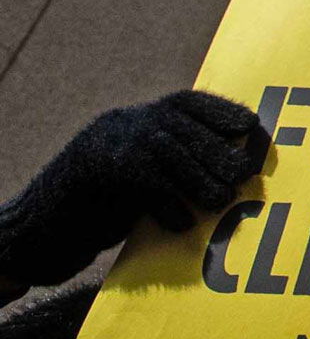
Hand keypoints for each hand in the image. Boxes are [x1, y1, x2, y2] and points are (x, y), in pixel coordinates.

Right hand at [0, 91, 267, 292]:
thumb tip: (235, 174)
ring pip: (162, 151)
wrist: (31, 235)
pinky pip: (137, 179)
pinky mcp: (86, 175)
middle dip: (215, 149)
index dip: (219, 112)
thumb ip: (177, 171)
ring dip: (198, 177)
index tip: (250, 125)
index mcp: (134, 121)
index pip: (185, 104)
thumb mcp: (140, 184)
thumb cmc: (95, 214)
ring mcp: (101, 147)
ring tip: (221, 200)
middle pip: (178, 127)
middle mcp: (120, 127)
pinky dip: (165, 202)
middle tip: (245, 172)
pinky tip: (180, 223)